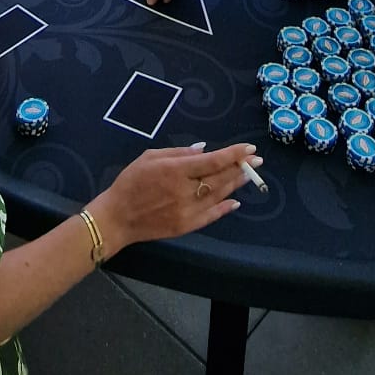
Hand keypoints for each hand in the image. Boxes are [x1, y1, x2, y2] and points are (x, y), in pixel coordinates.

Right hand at [91, 142, 260, 254]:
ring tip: (249, 175)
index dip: (233, 154)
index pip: (212, 161)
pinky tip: (235, 200)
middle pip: (220, 178)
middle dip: (241, 167)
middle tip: (257, 160)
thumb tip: (204, 150)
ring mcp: (187, 211)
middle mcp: (185, 191)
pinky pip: (211, 216)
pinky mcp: (186, 226)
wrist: (117, 217)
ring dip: (236, 184)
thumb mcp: (149, 157)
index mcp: (175, 170)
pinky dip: (225, 207)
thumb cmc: (131, 182)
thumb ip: (178, 152)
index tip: (249, 148)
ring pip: (219, 195)